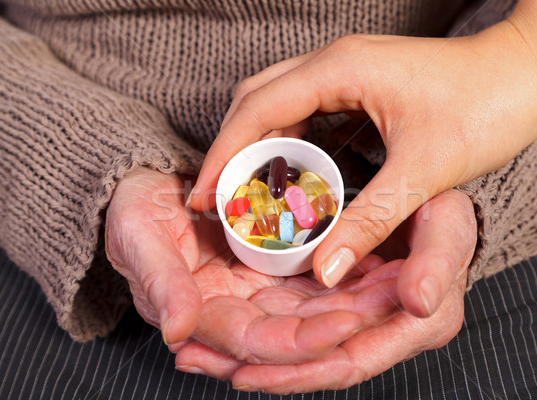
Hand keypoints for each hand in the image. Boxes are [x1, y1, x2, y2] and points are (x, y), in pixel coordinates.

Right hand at [105, 168, 397, 362]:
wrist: (142, 186)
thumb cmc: (131, 213)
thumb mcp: (136, 240)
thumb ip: (158, 282)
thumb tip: (176, 329)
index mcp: (206, 313)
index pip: (262, 340)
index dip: (303, 339)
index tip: (348, 325)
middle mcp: (239, 307)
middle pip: (302, 327)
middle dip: (349, 320)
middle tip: (398, 303)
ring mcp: (257, 284)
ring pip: (316, 301)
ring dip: (357, 297)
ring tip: (405, 283)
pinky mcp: (271, 258)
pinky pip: (316, 269)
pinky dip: (347, 266)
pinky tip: (385, 258)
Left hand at [176, 189, 476, 392]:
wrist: (431, 190)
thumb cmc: (446, 206)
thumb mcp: (448, 226)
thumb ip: (437, 263)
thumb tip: (418, 304)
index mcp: (416, 325)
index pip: (347, 362)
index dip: (296, 372)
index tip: (244, 373)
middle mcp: (381, 332)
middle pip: (311, 364)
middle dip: (254, 367)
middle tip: (195, 361)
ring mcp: (355, 317)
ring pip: (295, 347)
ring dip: (244, 353)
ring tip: (190, 351)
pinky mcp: (335, 299)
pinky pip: (293, 318)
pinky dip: (256, 325)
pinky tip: (215, 326)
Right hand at [190, 9, 536, 296]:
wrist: (528, 72)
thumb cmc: (486, 106)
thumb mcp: (423, 170)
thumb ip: (369, 222)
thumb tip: (324, 269)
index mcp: (339, 69)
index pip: (257, 111)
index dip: (222, 156)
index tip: (201, 198)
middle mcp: (333, 62)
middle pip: (256, 102)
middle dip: (231, 151)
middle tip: (217, 201)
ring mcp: (345, 71)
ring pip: (278, 105)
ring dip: (258, 148)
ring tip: (246, 197)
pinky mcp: (358, 85)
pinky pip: (305, 111)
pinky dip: (287, 144)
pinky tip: (289, 178)